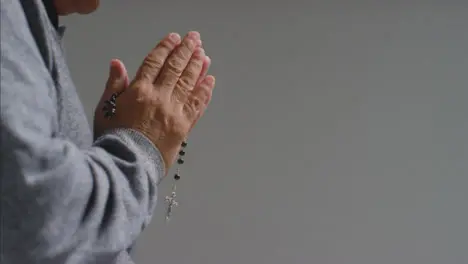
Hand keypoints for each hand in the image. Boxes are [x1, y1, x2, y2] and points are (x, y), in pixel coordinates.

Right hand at [94, 31, 214, 171]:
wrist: (127, 165)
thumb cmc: (113, 139)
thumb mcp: (105, 109)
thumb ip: (114, 85)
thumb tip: (117, 63)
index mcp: (139, 90)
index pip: (155, 62)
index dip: (166, 47)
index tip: (175, 38)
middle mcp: (160, 97)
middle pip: (176, 68)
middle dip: (187, 51)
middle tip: (195, 39)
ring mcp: (174, 111)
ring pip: (189, 82)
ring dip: (198, 66)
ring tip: (204, 55)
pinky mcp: (185, 126)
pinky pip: (197, 104)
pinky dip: (205, 91)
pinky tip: (210, 80)